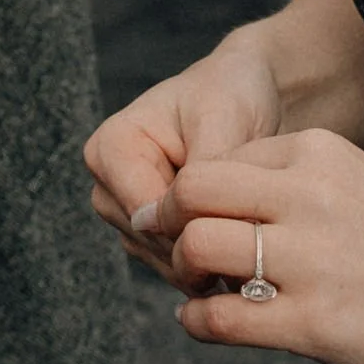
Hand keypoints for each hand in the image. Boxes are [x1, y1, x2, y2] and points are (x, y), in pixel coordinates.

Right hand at [85, 41, 282, 279]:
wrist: (240, 95)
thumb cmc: (226, 95)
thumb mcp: (220, 121)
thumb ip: (202, 176)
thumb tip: (189, 232)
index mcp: (111, 147)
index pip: (145, 213)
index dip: (194, 226)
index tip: (243, 222)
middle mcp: (109, 185)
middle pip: (152, 243)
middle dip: (203, 246)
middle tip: (255, 232)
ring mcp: (126, 214)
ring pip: (164, 262)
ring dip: (208, 260)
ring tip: (252, 234)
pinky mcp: (149, 234)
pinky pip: (176, 268)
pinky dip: (208, 264)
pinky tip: (241, 246)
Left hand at [140, 127, 363, 363]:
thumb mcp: (360, 184)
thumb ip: (299, 184)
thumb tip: (231, 203)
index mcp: (320, 151)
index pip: (221, 158)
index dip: (198, 192)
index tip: (190, 215)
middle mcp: (308, 195)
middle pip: (194, 189)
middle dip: (171, 218)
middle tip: (170, 242)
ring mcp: (309, 260)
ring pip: (197, 246)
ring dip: (184, 271)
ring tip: (195, 287)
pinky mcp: (314, 323)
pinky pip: (222, 317)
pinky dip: (198, 321)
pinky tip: (204, 322)